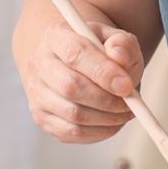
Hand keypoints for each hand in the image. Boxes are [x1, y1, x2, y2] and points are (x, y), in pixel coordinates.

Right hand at [20, 19, 143, 142]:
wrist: (82, 66)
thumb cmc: (104, 53)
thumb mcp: (119, 40)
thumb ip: (123, 44)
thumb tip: (119, 57)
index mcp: (57, 36)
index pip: (76, 53)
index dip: (103, 72)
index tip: (126, 86)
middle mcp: (39, 63)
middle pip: (70, 87)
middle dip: (106, 99)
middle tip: (130, 103)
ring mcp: (37, 93)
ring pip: (72, 113)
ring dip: (106, 118)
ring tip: (126, 112)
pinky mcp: (41, 117)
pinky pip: (71, 132)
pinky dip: (98, 132)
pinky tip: (112, 123)